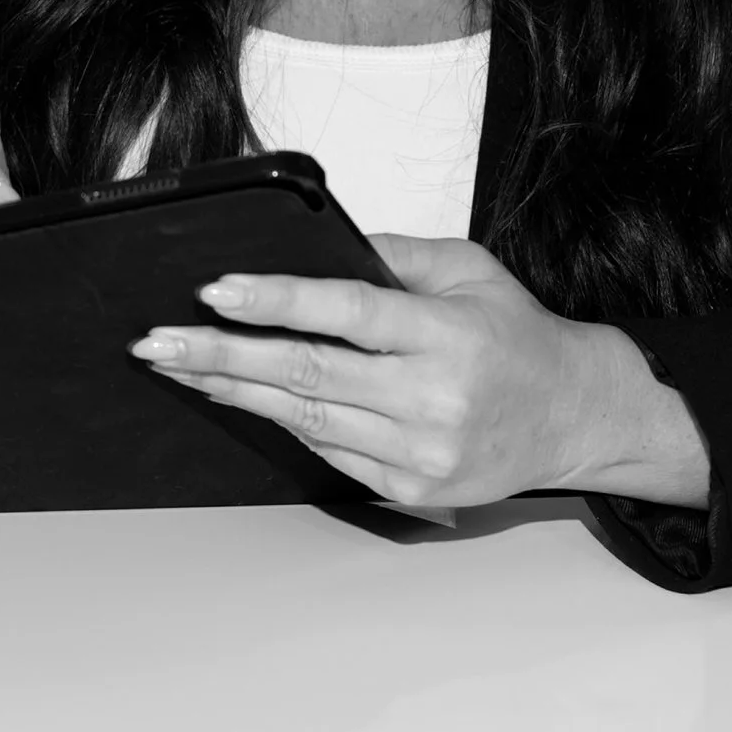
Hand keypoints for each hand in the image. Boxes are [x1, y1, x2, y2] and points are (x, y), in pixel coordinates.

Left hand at [130, 234, 710, 511]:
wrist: (572, 417)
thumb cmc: (516, 336)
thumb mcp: (469, 270)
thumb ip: (395, 253)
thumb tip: (317, 242)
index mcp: (447, 333)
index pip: (347, 313)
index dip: (277, 302)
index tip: (216, 290)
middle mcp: (432, 398)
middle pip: (308, 375)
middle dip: (222, 355)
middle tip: (159, 342)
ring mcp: (419, 452)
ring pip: (305, 418)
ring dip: (234, 391)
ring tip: (180, 366)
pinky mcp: (409, 488)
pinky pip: (327, 450)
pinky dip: (278, 421)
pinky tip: (238, 397)